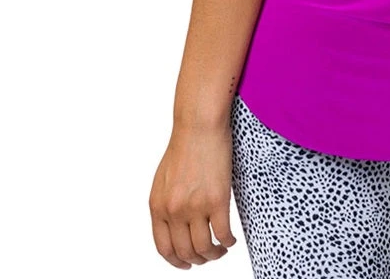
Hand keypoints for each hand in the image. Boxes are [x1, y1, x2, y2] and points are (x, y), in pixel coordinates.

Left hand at [149, 121, 237, 267]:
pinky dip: (228, 242)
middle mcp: (174, 210)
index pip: (164, 248)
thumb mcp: (164, 179)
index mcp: (158, 206)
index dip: (176, 262)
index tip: (187, 264)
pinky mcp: (217, 200)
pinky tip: (231, 239)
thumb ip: (166, 203)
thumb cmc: (185, 145)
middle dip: (198, 260)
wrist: (199, 125)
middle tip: (208, 256)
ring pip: (204, 248)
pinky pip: (223, 233)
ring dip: (214, 254)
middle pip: (185, 252)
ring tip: (221, 248)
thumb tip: (175, 225)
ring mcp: (195, 207)